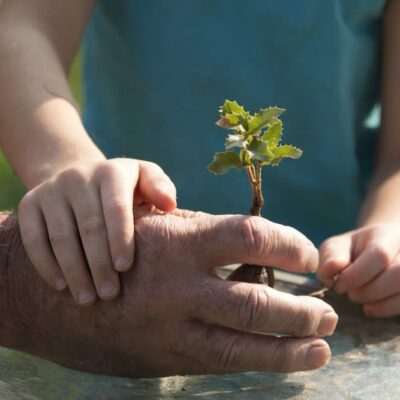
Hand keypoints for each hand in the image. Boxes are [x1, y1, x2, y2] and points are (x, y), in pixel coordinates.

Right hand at [8, 209, 337, 375]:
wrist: (56, 296)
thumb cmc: (116, 247)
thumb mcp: (157, 227)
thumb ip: (205, 233)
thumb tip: (258, 243)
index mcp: (179, 242)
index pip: (252, 237)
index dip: (290, 246)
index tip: (307, 256)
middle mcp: (179, 288)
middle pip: (257, 302)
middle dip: (301, 309)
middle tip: (328, 311)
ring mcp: (172, 329)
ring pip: (245, 346)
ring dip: (291, 347)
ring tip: (321, 345)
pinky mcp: (167, 358)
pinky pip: (223, 362)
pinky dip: (261, 361)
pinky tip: (287, 359)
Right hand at [18, 158, 175, 304]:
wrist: (81, 178)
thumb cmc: (124, 188)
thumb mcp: (145, 178)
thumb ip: (160, 188)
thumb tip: (169, 205)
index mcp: (112, 172)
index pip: (116, 207)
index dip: (120, 238)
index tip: (124, 267)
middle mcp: (78, 176)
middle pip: (89, 226)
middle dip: (99, 263)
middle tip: (109, 293)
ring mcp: (51, 190)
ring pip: (61, 235)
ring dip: (74, 270)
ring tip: (87, 298)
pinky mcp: (29, 203)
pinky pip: (33, 237)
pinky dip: (45, 264)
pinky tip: (61, 285)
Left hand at [318, 224, 399, 317]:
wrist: (376, 255)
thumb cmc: (351, 251)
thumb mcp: (336, 247)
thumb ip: (331, 257)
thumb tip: (331, 270)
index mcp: (385, 236)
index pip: (379, 254)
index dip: (356, 275)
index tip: (338, 285)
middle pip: (398, 274)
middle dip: (368, 291)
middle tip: (350, 294)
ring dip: (380, 303)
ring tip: (360, 300)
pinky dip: (387, 309)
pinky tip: (371, 307)